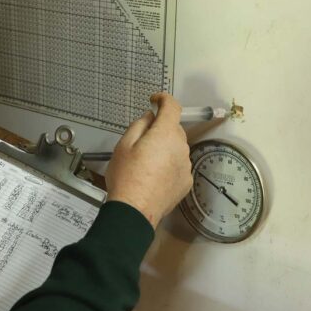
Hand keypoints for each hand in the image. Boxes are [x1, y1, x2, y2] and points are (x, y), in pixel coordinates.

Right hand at [105, 93, 192, 227]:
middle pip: (174, 129)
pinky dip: (169, 166)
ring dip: (165, 150)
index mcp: (165, 134)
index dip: (164, 100)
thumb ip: (140, 125)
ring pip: (176, 148)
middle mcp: (181, 147)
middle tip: (141, 142)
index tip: (156, 101)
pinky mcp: (186, 182)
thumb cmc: (127, 178)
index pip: (173, 107)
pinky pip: (179, 165)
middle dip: (160, 130)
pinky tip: (153, 176)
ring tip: (145, 164)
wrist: (135, 211)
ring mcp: (186, 165)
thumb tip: (150, 117)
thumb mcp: (124, 144)